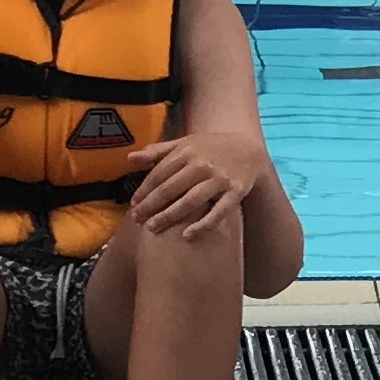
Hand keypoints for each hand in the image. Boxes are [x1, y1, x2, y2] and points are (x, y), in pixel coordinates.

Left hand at [125, 132, 255, 238]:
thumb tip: (130, 159)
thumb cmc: (211, 148)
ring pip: (190, 201)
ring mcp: (220, 179)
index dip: (144, 190)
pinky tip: (187, 236)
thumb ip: (158, 151)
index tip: (133, 204)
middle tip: (137, 220)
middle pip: (170, 188)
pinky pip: (218, 212)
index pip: (160, 173)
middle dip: (151, 205)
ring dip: (169, 216)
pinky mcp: (236, 192)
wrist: (249, 149)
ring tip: (152, 229)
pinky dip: (203, 225)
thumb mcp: (185, 143)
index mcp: (187, 151)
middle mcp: (202, 165)